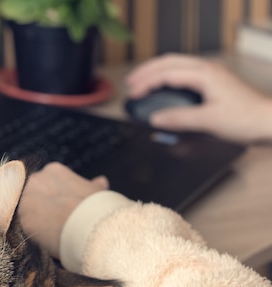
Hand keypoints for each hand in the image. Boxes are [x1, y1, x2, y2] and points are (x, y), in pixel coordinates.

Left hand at [18, 163, 107, 258]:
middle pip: (32, 194)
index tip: (62, 208)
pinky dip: (33, 234)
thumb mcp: (97, 192)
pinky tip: (46, 239)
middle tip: (54, 221)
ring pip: (26, 211)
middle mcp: (35, 180)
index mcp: (53, 170)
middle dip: (41, 206)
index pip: (47, 183)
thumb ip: (92, 186)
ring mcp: (26, 199)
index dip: (55, 197)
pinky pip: (24, 228)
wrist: (94, 226)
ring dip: (35, 220)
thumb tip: (100, 181)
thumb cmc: (98, 208)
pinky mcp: (23, 220)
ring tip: (51, 232)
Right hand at [126, 53, 271, 142]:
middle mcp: (207, 70)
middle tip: (130, 83)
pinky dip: (169, 77)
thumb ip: (179, 119)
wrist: (269, 123)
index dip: (146, 83)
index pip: (166, 74)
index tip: (133, 94)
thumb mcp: (209, 121)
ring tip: (141, 82)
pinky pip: (185, 73)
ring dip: (157, 72)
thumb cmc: (247, 119)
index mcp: (204, 74)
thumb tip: (156, 119)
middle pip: (169, 62)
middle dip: (147, 72)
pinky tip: (164, 87)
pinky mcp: (214, 84)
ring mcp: (211, 76)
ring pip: (177, 65)